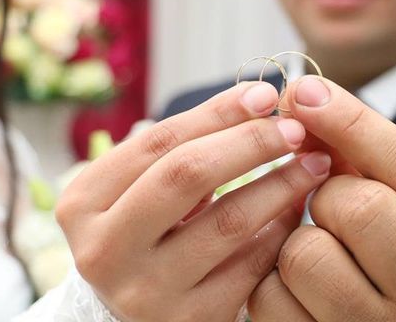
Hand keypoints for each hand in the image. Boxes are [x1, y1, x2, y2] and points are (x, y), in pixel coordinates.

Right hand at [56, 82, 331, 321]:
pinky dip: (279, 232)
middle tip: (294, 128)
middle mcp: (104, 249)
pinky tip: (296, 212)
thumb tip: (256, 102)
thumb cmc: (140, 233)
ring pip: (227, 222)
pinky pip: (249, 267)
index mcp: (83, 202)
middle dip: (250, 142)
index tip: (264, 94)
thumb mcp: (137, 190)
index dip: (217, 112)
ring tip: (312, 164)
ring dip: (280, 185)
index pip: (158, 141)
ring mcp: (143, 291)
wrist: (125, 315)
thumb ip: (179, 150)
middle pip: (186, 173)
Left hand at [248, 76, 395, 320]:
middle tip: (329, 209)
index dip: (353, 122)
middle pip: (360, 207)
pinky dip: (269, 282)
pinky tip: (296, 289)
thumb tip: (302, 99)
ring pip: (307, 253)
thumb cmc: (387, 264)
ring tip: (318, 255)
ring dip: (295, 242)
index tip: (304, 92)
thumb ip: (364, 159)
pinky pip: (270, 294)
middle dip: (328, 194)